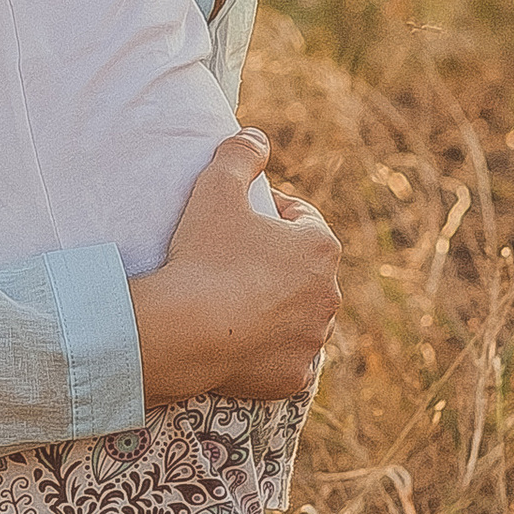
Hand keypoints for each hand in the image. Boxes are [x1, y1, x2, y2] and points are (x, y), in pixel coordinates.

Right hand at [129, 133, 337, 404]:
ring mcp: (313, 339)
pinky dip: (272, 352)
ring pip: (301, 317)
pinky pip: (288, 359)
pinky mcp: (294, 376)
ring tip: (237, 302)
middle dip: (278, 263)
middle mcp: (329, 294)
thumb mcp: (216, 188)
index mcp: (320, 247)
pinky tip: (246, 343)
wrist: (184, 330)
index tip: (242, 218)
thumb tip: (257, 137)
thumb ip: (239, 154)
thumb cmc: (204, 257)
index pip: (302, 220)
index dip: (272, 213)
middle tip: (234, 261)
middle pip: (304, 271)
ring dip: (279, 308)